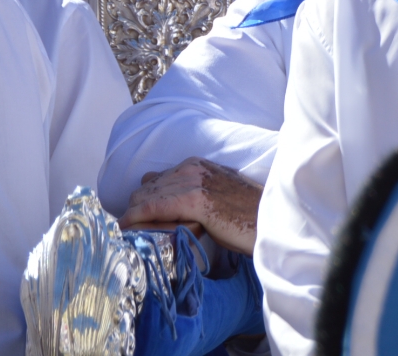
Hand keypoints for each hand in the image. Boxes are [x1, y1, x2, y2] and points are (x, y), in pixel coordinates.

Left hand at [120, 158, 261, 254]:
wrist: (269, 221)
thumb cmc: (245, 213)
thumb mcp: (215, 194)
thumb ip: (190, 191)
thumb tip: (158, 193)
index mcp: (198, 164)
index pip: (155, 180)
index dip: (144, 201)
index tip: (138, 220)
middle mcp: (192, 168)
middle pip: (146, 188)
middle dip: (135, 209)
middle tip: (131, 230)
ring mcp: (193, 182)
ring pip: (145, 197)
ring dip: (133, 216)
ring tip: (129, 233)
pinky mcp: (194, 200)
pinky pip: (152, 208)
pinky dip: (136, 219)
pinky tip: (128, 230)